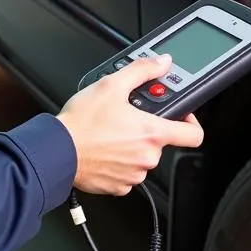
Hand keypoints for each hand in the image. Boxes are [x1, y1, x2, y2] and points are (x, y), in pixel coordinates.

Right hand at [56, 54, 204, 195]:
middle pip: (160, 143)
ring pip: (142, 158)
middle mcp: (147, 158)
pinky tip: (104, 151)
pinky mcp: (118, 187)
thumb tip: (162, 63)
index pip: (193, 135)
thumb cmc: (81, 123)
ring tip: (110, 135)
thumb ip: (142, 71)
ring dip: (131, 147)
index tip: (181, 118)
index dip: (191, 123)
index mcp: (152, 133)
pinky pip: (126, 174)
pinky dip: (119, 163)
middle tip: (126, 120)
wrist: (56, 150)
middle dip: (147, 131)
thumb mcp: (111, 85)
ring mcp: (133, 175)